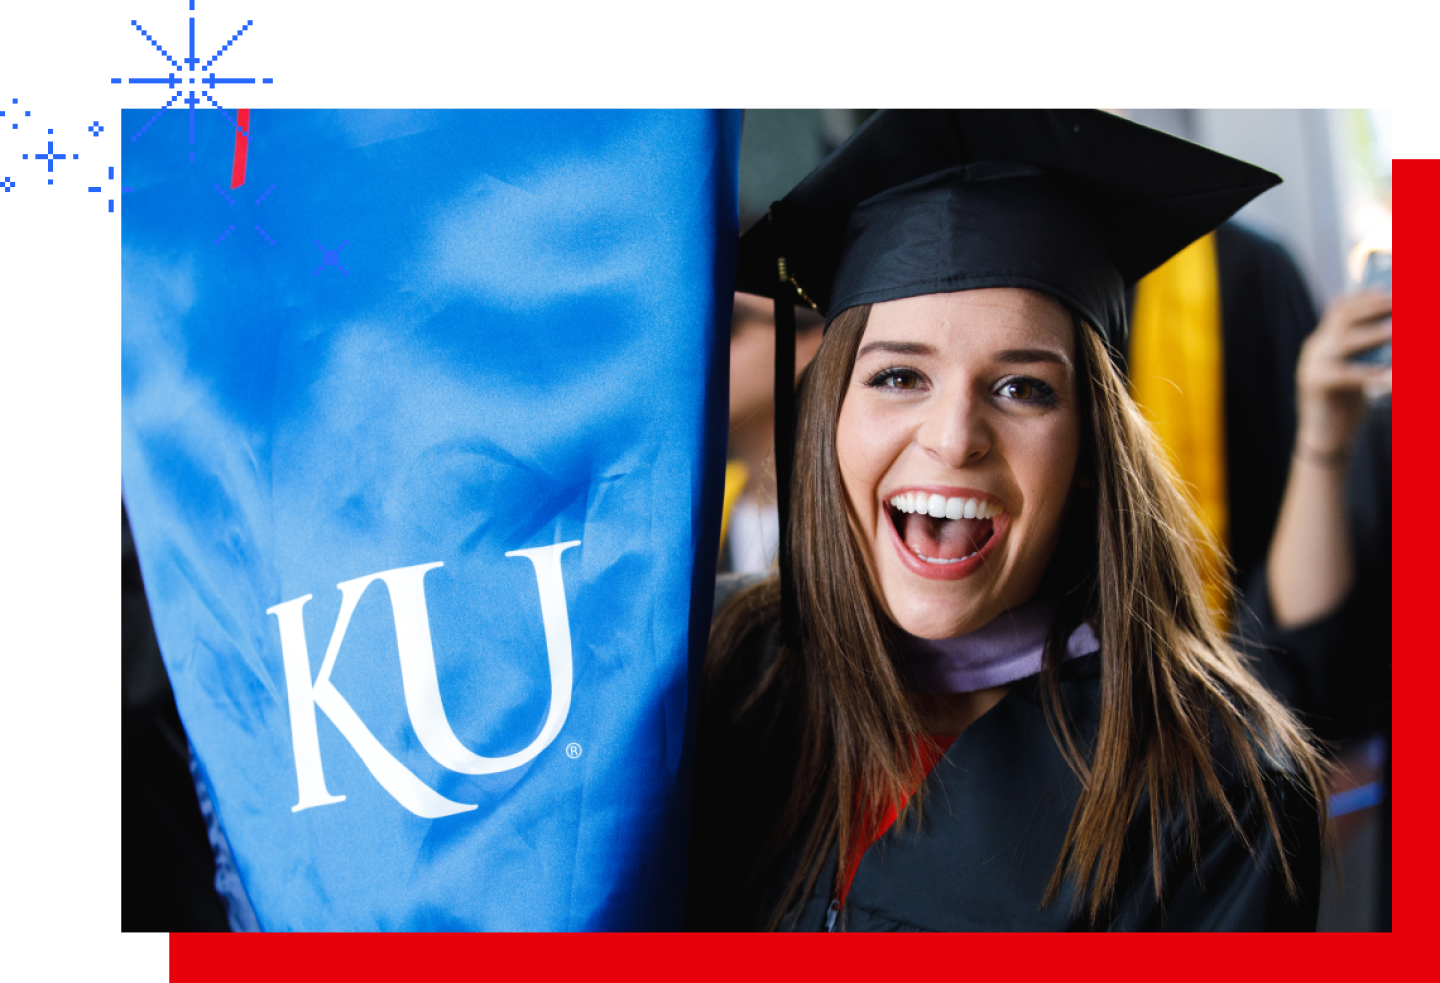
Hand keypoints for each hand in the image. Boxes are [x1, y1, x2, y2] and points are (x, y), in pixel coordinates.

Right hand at [1295, 291, 1390, 454]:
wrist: (1324, 439)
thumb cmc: (1347, 404)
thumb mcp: (1358, 370)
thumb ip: (1369, 351)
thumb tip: (1398, 330)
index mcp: (1322, 341)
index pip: (1340, 308)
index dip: (1366, 296)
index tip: (1391, 287)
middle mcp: (1314, 348)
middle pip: (1342, 316)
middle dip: (1374, 305)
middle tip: (1402, 301)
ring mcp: (1311, 365)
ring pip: (1344, 340)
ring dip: (1374, 333)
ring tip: (1398, 330)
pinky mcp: (1314, 384)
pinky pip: (1347, 374)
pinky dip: (1371, 373)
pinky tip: (1391, 376)